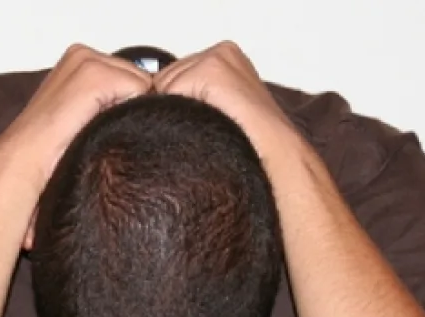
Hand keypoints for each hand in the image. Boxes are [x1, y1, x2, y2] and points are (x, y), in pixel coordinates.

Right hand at [0, 44, 153, 180]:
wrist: (27, 157)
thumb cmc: (52, 145)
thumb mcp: (83, 111)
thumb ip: (108, 98)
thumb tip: (147, 101)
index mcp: (79, 59)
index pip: (130, 75)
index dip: (123, 103)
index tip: (95, 121)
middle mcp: (83, 53)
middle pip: (140, 78)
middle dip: (126, 104)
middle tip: (94, 125)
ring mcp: (88, 61)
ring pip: (142, 84)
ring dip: (125, 109)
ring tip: (94, 125)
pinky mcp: (95, 74)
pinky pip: (139, 90)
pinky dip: (124, 112)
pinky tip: (97, 123)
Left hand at [153, 41, 300, 157]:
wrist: (275, 156)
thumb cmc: (246, 143)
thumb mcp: (214, 109)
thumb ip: (188, 96)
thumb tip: (149, 101)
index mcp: (223, 57)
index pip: (170, 77)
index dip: (174, 106)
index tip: (200, 122)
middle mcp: (221, 51)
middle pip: (163, 79)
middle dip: (173, 106)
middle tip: (206, 126)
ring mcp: (218, 58)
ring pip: (163, 86)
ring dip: (177, 111)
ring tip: (208, 126)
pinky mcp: (213, 70)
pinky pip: (170, 93)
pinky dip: (181, 113)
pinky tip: (207, 124)